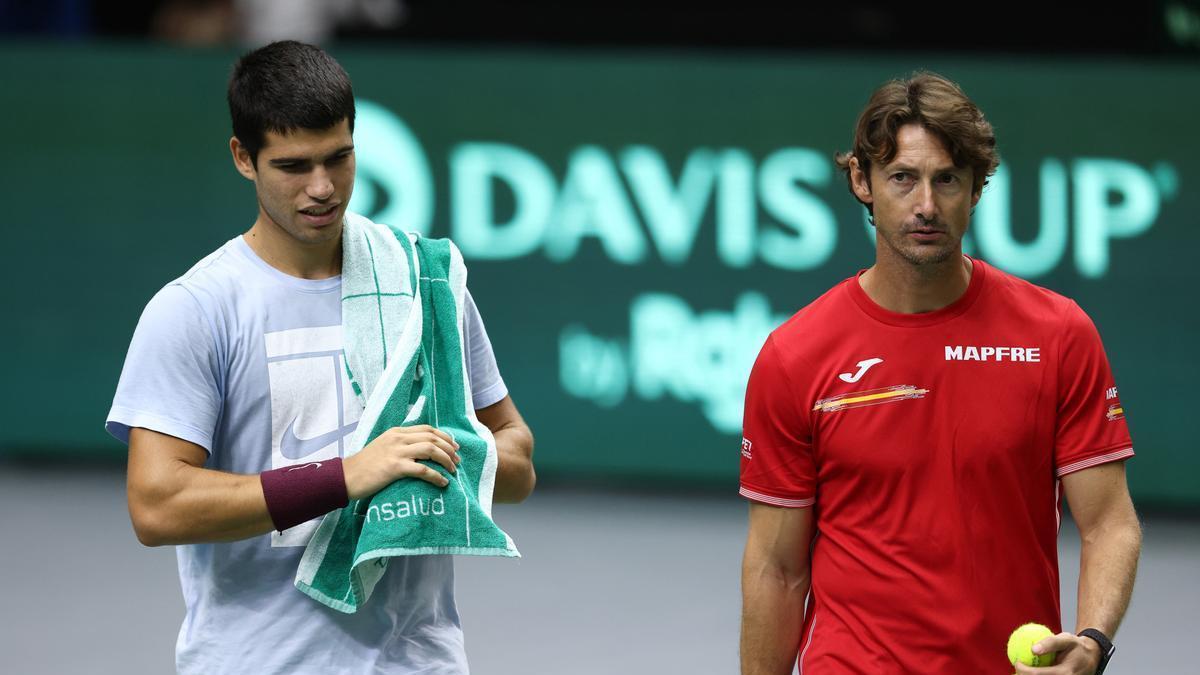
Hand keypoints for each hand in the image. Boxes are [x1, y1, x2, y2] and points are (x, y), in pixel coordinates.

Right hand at [343, 425, 460, 499]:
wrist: (346, 477)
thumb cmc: (365, 466)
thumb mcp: (383, 447)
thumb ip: (400, 444)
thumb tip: (420, 451)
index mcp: (396, 432)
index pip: (427, 429)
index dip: (444, 437)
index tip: (454, 446)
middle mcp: (398, 438)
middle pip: (432, 438)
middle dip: (449, 448)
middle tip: (458, 460)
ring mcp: (396, 452)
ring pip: (431, 450)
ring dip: (446, 460)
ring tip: (453, 470)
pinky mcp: (395, 467)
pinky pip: (423, 470)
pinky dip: (436, 476)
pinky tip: (443, 482)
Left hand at [1014, 632, 1101, 673]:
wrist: (1092, 657)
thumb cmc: (1076, 646)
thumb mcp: (1066, 639)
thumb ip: (1050, 643)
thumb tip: (1033, 649)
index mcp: (1065, 673)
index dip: (1023, 670)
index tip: (1016, 662)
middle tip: (1016, 669)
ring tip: (1022, 671)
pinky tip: (1029, 672)